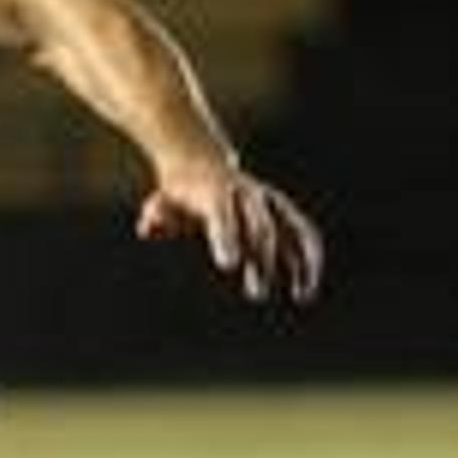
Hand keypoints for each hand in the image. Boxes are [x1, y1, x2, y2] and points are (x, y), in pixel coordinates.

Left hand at [139, 159, 323, 304]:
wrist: (200, 161)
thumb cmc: (179, 191)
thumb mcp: (162, 200)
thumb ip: (157, 214)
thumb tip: (149, 229)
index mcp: (217, 192)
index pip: (223, 216)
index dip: (227, 239)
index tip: (229, 266)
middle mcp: (249, 195)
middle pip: (261, 227)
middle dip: (262, 261)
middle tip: (257, 294)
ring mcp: (269, 202)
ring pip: (294, 229)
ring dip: (301, 262)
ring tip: (301, 296)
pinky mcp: (282, 212)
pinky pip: (303, 234)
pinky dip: (308, 260)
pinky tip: (305, 290)